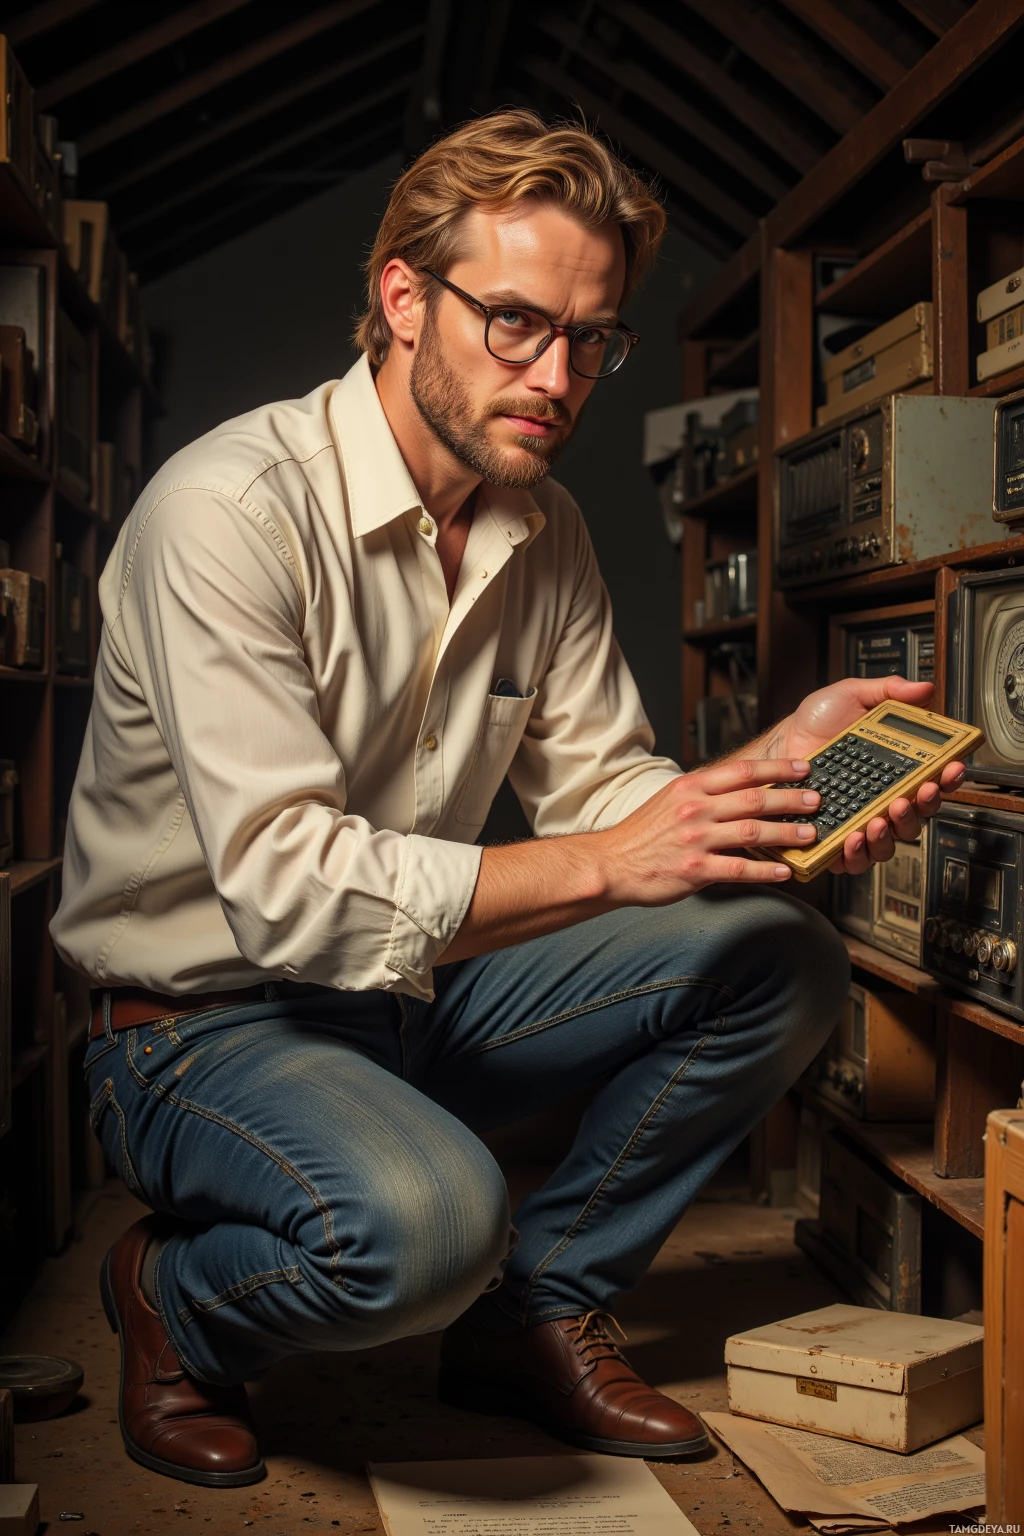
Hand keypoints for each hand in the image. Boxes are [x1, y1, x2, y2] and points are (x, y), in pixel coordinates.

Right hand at [600, 756, 824, 902]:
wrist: (610, 864)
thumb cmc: (641, 835)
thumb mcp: (669, 801)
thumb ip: (703, 794)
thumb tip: (738, 790)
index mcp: (690, 788)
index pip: (742, 771)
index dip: (777, 769)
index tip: (803, 768)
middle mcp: (695, 809)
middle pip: (754, 799)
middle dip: (791, 800)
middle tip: (817, 802)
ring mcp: (696, 840)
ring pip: (753, 832)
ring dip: (786, 833)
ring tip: (809, 835)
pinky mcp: (695, 870)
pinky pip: (740, 868)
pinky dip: (766, 870)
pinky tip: (784, 871)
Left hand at [771, 676, 964, 875]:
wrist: (780, 744)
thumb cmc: (815, 723)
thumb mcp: (852, 695)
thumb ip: (887, 690)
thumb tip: (922, 688)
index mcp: (894, 769)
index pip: (933, 780)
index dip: (947, 778)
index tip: (950, 769)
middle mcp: (881, 799)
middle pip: (916, 817)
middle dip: (919, 809)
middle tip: (910, 796)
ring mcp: (858, 822)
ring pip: (889, 844)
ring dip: (889, 835)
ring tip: (878, 819)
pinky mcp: (833, 839)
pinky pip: (853, 859)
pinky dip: (857, 854)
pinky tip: (853, 836)